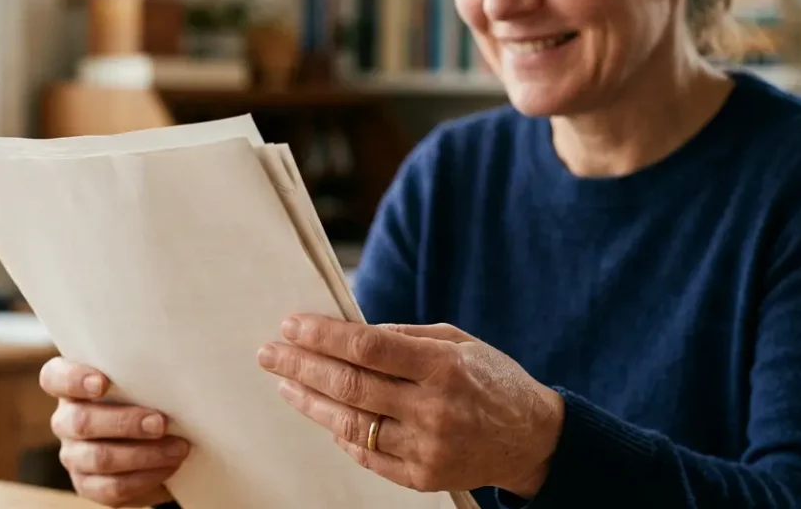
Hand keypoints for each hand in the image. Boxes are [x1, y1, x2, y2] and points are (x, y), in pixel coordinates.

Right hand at [40, 357, 190, 506]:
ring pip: (98, 458)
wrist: (157, 441)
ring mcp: (74, 455)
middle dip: (124, 422)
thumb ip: (144, 374)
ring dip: (143, 454)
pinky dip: (145, 478)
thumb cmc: (148, 398)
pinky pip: (111, 487)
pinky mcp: (88, 485)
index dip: (73, 380)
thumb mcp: (143, 381)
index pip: (55, 378)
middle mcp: (66, 420)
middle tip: (160, 422)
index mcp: (72, 386)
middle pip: (80, 421)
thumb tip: (174, 370)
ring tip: (177, 448)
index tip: (102, 383)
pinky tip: (169, 466)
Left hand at [256, 316, 564, 497]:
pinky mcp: (421, 477)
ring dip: (309, 401)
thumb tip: (346, 331)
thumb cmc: (491, 380)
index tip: (291, 324)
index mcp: (443, 366)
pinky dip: (340, 433)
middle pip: (349, 385)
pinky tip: (322, 415)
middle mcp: (433, 408)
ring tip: (284, 383)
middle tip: (269, 353)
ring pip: (349, 422)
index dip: (323, 335)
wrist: (531, 438)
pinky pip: (366, 453)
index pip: (367, 346)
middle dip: (301, 366)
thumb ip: (404, 336)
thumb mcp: (457, 342)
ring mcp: (426, 447)